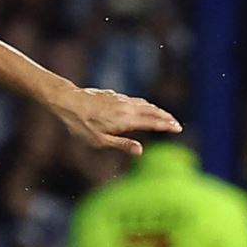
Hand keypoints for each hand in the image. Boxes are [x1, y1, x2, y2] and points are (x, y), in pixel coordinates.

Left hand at [51, 86, 181, 154]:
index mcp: (126, 120)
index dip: (167, 125)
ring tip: (165, 116)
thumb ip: (121, 144)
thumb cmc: (81, 124)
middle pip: (153, 111)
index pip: (153, 122)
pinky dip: (146, 105)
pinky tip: (145, 107)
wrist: (68, 101)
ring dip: (158, 110)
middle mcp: (127, 107)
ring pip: (145, 104)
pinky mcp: (115, 95)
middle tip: (176, 124)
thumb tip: (141, 150)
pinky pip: (136, 100)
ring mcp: (121, 99)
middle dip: (167, 118)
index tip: (178, 129)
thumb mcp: (99, 140)